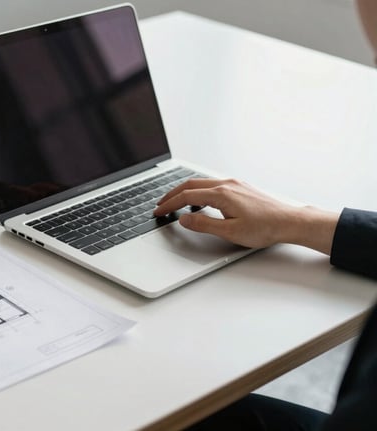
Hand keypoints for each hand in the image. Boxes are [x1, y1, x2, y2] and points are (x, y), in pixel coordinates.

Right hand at [153, 178, 338, 253]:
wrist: (290, 222)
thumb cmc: (265, 228)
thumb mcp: (230, 232)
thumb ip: (203, 225)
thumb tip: (184, 219)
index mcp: (221, 194)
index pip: (186, 196)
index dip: (169, 204)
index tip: (158, 211)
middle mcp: (226, 184)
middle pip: (190, 184)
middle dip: (172, 194)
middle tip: (160, 204)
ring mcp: (234, 184)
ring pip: (201, 183)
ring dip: (184, 191)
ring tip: (175, 202)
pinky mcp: (240, 187)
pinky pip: (212, 184)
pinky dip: (198, 191)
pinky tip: (198, 200)